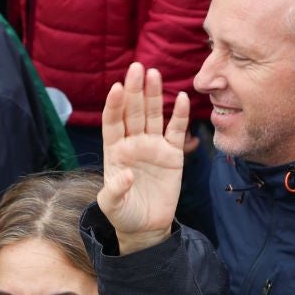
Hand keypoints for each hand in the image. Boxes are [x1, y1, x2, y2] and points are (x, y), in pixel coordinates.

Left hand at [99, 62, 189, 252]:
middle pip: (133, 111)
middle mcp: (133, 143)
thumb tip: (124, 174)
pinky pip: (176, 131)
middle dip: (134, 90)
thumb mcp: (113, 206)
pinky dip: (180, 115)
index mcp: (114, 151)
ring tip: (154, 74)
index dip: (114, 106)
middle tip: (137, 68)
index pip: (113, 122)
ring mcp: (153, 146)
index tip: (116, 88)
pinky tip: (182, 98)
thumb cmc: (124, 215)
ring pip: (154, 115)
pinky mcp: (172, 154)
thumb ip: (115, 191)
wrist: (147, 227)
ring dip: (154, 95)